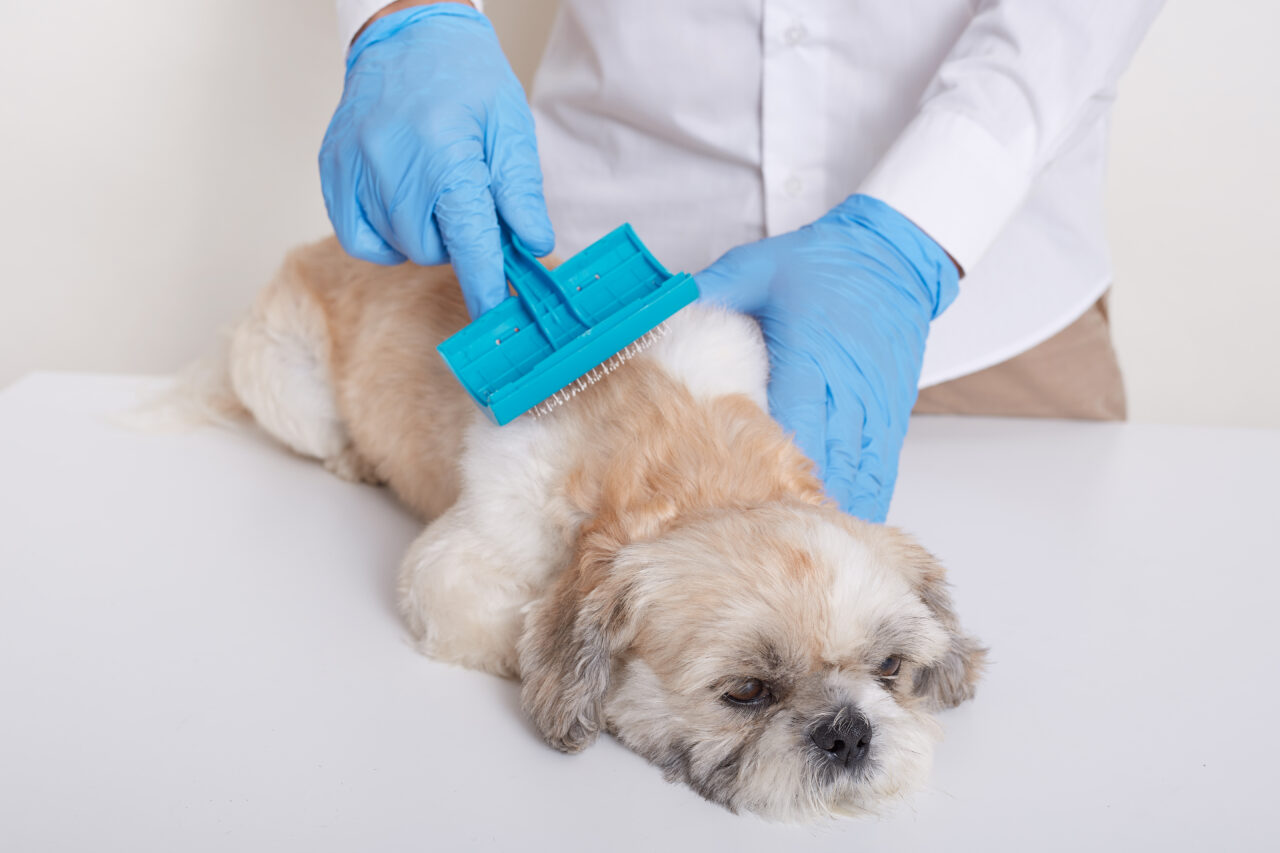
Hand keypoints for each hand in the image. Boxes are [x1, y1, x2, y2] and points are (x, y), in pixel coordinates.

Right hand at [320, 4, 553, 317]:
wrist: (408, 30)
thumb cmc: (465, 76)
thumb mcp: (509, 126)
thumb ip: (520, 191)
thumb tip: (532, 244)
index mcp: (444, 155)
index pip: (469, 242)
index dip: (485, 285)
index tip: (494, 315)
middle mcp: (391, 165)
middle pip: (430, 250)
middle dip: (457, 242)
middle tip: (469, 207)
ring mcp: (354, 168)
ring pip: (395, 247)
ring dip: (422, 236)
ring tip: (435, 194)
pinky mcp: (332, 169)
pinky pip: (357, 238)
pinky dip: (384, 237)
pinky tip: (403, 209)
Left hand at [696, 195, 958, 522]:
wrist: (895, 258)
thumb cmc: (825, 263)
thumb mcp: (756, 267)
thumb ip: (707, 294)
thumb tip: (650, 311)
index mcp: (812, 357)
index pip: (793, 427)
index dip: (767, 473)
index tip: (737, 505)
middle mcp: (847, 392)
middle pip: (822, 468)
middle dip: (790, 507)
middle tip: (753, 543)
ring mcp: (873, 411)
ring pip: (854, 480)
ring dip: (825, 515)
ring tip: (790, 548)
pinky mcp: (891, 421)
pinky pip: (878, 475)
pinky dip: (857, 505)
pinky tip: (833, 531)